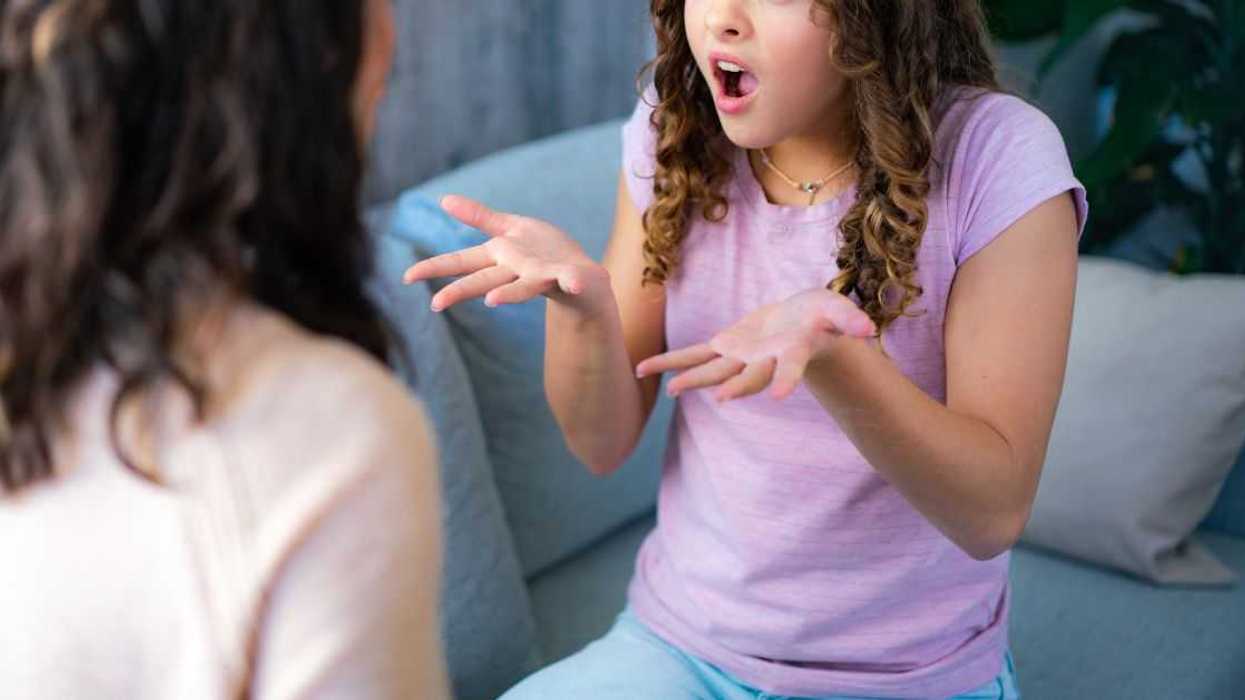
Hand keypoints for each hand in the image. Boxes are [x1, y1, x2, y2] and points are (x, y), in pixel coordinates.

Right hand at [402, 195, 607, 312]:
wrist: (583, 274)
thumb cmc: (543, 252)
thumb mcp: (510, 229)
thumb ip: (478, 216)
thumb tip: (443, 200)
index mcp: (500, 256)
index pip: (462, 262)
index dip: (435, 268)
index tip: (406, 277)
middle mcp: (516, 270)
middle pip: (484, 279)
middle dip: (461, 290)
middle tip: (435, 304)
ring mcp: (542, 276)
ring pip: (523, 285)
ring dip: (509, 293)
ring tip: (493, 301)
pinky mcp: (569, 277)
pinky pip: (571, 279)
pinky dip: (572, 282)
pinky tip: (573, 283)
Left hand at [635, 289, 875, 400]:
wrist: (803, 320)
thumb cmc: (824, 315)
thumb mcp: (838, 310)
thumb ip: (848, 320)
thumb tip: (866, 329)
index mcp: (791, 353)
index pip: (790, 367)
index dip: (786, 378)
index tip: (782, 394)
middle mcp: (763, 362)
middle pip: (748, 376)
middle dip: (735, 386)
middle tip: (720, 399)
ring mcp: (741, 357)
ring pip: (712, 370)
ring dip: (691, 378)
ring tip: (670, 388)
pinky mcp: (725, 346)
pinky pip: (693, 354)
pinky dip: (670, 362)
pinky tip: (641, 368)